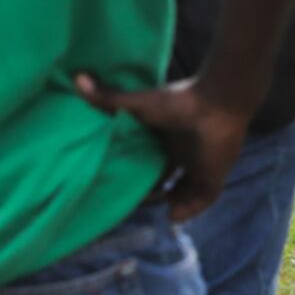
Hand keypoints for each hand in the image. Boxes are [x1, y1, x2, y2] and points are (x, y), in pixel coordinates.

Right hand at [72, 71, 249, 219]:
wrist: (217, 103)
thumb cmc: (178, 102)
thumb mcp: (137, 103)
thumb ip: (109, 98)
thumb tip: (77, 79)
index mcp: (168, 136)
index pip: (151, 158)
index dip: (139, 171)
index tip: (122, 180)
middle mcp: (184, 151)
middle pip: (168, 176)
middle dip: (155, 189)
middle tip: (136, 199)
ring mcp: (201, 164)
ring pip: (187, 189)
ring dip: (174, 200)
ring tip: (157, 207)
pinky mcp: (213, 176)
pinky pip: (203, 200)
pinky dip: (190, 210)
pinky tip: (172, 215)